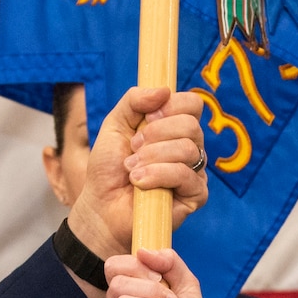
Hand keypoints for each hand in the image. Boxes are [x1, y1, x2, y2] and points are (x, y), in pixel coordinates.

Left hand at [65, 86, 208, 261]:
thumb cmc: (108, 170)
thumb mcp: (115, 125)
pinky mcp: (196, 195)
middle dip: (156, 134)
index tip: (147, 118)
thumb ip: (134, 101)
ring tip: (131, 170)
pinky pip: (185, 175)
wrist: (101, 208)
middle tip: (133, 149)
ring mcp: (194, 172)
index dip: (171, 106)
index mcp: (174, 128)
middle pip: (191, 125)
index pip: (192, 104)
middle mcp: (189, 147)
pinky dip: (158, 175)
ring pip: (187, 149)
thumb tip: (163, 90)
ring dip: (152, 157)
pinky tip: (140, 183)